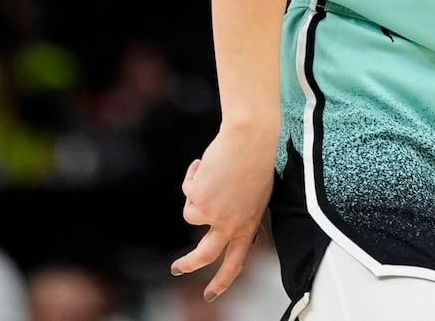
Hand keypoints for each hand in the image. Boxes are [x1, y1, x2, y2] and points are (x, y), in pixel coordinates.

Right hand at [171, 124, 276, 301]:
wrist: (251, 138)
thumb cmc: (257, 160)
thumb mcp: (256, 195)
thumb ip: (240, 213)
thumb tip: (222, 224)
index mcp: (248, 224)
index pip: (236, 262)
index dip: (222, 281)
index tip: (211, 295)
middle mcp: (230, 224)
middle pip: (204, 255)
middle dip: (189, 264)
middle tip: (177, 268)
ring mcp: (212, 213)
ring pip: (189, 215)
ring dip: (194, 195)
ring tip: (209, 174)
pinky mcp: (197, 197)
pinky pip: (187, 189)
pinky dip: (193, 175)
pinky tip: (206, 163)